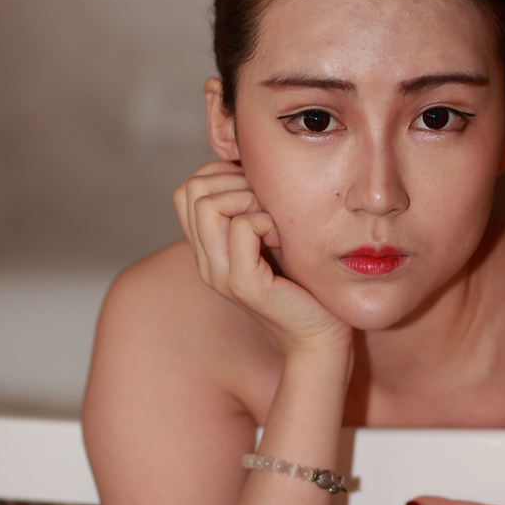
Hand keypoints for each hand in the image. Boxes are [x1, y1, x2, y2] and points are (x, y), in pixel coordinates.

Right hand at [173, 161, 350, 355]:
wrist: (319, 337)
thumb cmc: (304, 284)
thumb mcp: (271, 239)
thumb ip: (252, 211)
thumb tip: (250, 166)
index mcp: (207, 251)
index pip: (186, 191)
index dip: (221, 176)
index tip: (257, 193)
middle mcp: (206, 262)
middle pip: (190, 190)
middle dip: (232, 182)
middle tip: (266, 205)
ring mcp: (221, 275)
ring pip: (209, 204)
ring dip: (248, 200)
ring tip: (273, 224)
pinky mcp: (245, 285)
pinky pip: (243, 227)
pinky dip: (268, 222)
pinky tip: (283, 241)